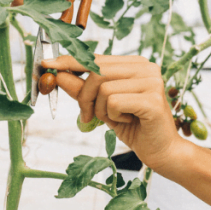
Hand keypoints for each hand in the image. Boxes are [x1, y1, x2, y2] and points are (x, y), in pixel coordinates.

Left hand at [44, 54, 186, 171]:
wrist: (162, 152)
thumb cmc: (134, 127)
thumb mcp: (103, 107)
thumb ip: (83, 90)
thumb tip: (58, 75)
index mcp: (135, 64)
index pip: (97, 57)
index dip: (71, 61)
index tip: (47, 64)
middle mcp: (146, 66)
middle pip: (97, 71)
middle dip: (83, 95)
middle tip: (85, 115)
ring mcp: (151, 81)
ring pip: (103, 88)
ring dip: (100, 110)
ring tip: (115, 119)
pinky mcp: (152, 99)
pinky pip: (113, 102)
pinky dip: (113, 117)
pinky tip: (128, 121)